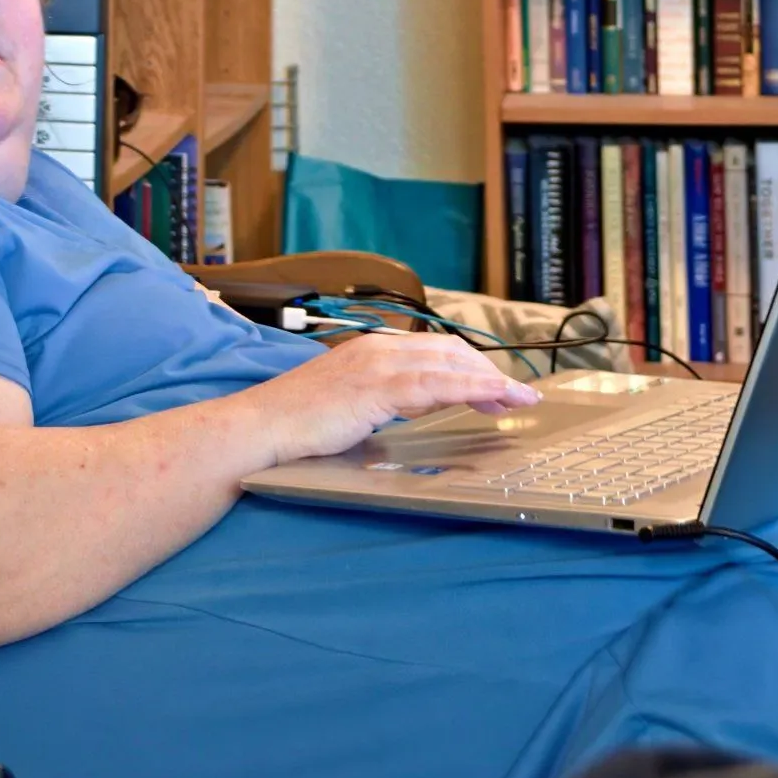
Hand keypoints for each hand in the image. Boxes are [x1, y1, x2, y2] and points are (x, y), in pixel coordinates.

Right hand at [247, 333, 542, 463]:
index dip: (470, 366)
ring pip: (449, 365)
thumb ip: (383, 400)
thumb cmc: (297, 425)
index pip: (434, 350)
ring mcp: (377, 365)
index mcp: (371, 350)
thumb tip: (414, 407)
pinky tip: (490, 398)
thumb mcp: (350, 405)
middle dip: (487, 373)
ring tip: (518, 399)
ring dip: (489, 382)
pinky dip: (469, 388)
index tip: (496, 386)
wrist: (260, 429)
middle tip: (516, 397)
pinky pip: (435, 384)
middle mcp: (378, 349)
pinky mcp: (376, 388)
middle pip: (450, 352)